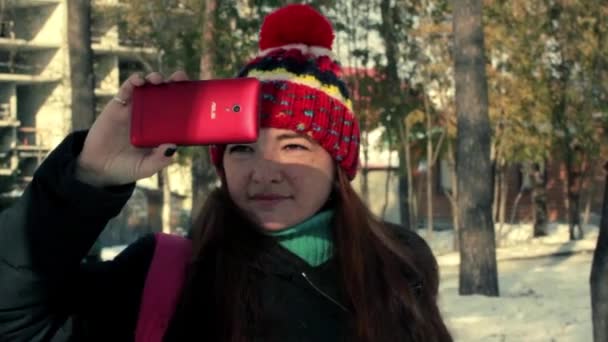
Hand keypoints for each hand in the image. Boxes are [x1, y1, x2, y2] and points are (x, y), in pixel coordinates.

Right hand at [76, 71, 188, 186]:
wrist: (98, 167)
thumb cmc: (126, 168)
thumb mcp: (146, 168)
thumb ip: (159, 160)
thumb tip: (172, 146)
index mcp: (163, 129)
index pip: (181, 111)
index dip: (189, 99)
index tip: (197, 92)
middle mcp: (153, 116)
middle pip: (168, 93)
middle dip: (176, 82)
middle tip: (180, 77)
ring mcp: (137, 108)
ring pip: (150, 87)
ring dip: (156, 78)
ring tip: (158, 80)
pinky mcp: (120, 104)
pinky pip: (128, 88)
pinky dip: (134, 81)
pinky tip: (139, 81)